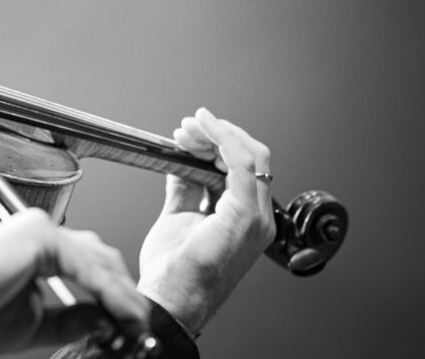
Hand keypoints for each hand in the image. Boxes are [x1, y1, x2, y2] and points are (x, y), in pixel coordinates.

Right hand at [0, 208, 149, 353]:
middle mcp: (40, 232)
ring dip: (123, 298)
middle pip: (104, 260)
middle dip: (125, 298)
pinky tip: (124, 316)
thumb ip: (72, 320)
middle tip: (136, 333)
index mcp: (38, 249)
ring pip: (101, 261)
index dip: (116, 300)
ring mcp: (39, 230)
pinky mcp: (37, 236)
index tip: (129, 332)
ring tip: (134, 329)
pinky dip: (110, 293)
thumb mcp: (33, 325)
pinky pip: (87, 267)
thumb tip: (112, 321)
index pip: (93, 268)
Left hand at [137, 107, 275, 335]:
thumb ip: (185, 188)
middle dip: (216, 135)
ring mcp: (255, 218)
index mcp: (244, 220)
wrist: (170, 301)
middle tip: (187, 126)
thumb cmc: (173, 272)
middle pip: (249, 158)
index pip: (243, 168)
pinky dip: (223, 139)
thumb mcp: (178, 217)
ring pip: (250, 156)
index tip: (190, 132)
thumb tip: (180, 162)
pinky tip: (203, 129)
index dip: (217, 144)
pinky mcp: (244, 217)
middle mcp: (257, 218)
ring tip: (187, 128)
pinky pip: (242, 165)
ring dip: (216, 134)